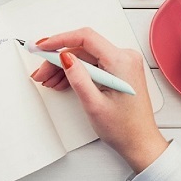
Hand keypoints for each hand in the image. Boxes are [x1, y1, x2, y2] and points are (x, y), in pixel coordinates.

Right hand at [31, 28, 167, 172]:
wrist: (139, 142)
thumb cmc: (124, 128)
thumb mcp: (94, 104)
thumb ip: (78, 78)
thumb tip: (64, 57)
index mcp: (122, 61)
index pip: (85, 38)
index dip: (59, 40)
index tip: (42, 46)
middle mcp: (124, 57)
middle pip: (82, 48)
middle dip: (58, 59)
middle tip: (41, 72)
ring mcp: (122, 63)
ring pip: (84, 56)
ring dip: (64, 67)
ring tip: (48, 80)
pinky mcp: (118, 70)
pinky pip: (92, 64)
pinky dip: (76, 72)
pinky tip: (62, 81)